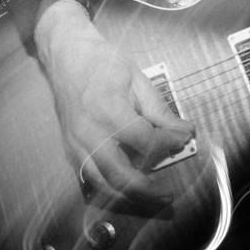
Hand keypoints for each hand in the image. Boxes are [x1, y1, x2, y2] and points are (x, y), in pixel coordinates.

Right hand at [33, 0, 194, 203]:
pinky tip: (127, 188)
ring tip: (151, 196)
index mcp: (108, 110)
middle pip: (120, 175)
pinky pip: (90, 176)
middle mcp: (89, 131)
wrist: (66, 54)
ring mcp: (76, 142)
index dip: (169, 144)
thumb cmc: (102, 61)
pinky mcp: (70, 147)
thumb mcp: (138, 79)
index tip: (183, 139)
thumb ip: (160, 111)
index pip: (146, 142)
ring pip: (102, 183)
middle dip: (147, 190)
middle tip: (168, 195)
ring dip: (128, 196)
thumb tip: (183, 132)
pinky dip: (110, 187)